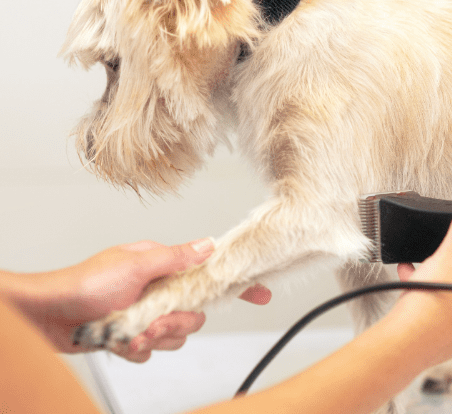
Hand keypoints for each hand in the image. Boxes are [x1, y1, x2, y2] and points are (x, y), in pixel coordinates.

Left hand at [25, 239, 271, 361]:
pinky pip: (152, 349)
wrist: (48, 315)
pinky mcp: (132, 334)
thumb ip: (177, 257)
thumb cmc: (84, 284)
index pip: (207, 271)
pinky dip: (137, 348)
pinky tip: (121, 341)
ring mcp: (145, 312)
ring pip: (175, 335)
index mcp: (162, 265)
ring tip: (131, 332)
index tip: (260, 291)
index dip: (234, 283)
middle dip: (176, 322)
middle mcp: (157, 288)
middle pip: (194, 313)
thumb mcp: (136, 265)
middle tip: (156, 321)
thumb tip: (209, 244)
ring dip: (154, 337)